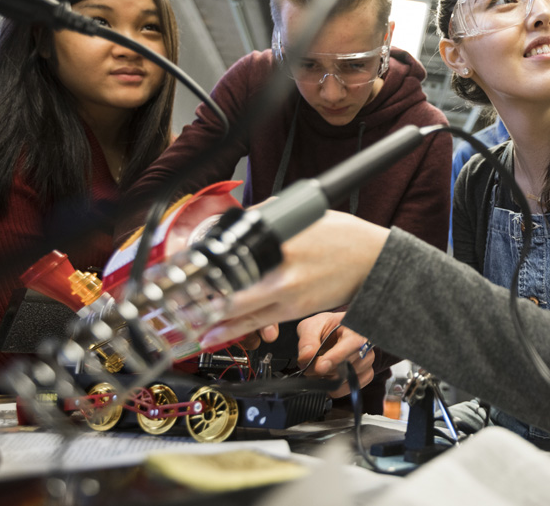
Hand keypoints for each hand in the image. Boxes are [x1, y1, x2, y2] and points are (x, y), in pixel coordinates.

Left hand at [200, 211, 388, 349]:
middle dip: (198, 297)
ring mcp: (289, 293)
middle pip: (230, 288)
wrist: (374, 263)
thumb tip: (240, 221)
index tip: (183, 266)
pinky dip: (233, 328)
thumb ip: (270, 219)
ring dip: (209, 318)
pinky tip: (215, 332)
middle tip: (175, 300)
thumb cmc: (344, 237)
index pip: (233, 252)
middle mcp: (283, 269)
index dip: (203, 263)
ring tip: (185, 321)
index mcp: (283, 240)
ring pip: (240, 311)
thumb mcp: (305, 217)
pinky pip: (258, 321)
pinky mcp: (295, 310)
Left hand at [296, 312, 375, 397]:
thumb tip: (307, 356)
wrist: (333, 333)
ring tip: (319, 368)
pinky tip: (328, 377)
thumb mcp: (312, 326)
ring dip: (328, 378)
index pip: (352, 344)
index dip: (337, 357)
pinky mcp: (366, 375)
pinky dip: (335, 388)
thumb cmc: (326, 328)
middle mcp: (366, 345)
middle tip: (308, 367)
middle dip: (324, 369)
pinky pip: (350, 388)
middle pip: (348, 365)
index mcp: (354, 329)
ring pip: (348, 378)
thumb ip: (308, 340)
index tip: (320, 367)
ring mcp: (367, 361)